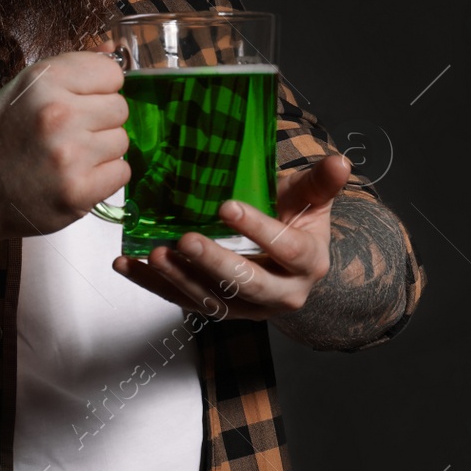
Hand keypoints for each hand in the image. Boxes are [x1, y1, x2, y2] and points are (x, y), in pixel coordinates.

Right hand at [0, 39, 128, 244]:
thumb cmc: (3, 137)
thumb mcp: (28, 88)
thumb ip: (73, 67)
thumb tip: (114, 46)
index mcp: (44, 80)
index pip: (111, 73)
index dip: (99, 89)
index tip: (79, 102)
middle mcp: (58, 113)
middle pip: (119, 108)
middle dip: (100, 121)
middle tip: (70, 134)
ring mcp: (70, 154)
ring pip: (121, 141)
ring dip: (102, 150)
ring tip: (70, 156)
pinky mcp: (79, 191)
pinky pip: (122, 172)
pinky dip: (104, 178)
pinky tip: (76, 176)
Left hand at [112, 153, 351, 320]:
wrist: (292, 260)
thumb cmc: (297, 219)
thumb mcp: (311, 198)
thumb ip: (321, 182)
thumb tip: (341, 160)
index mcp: (308, 262)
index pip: (285, 248)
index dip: (258, 229)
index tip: (227, 206)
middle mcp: (282, 293)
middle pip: (248, 283)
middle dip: (214, 262)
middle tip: (185, 239)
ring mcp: (250, 308)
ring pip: (214, 300)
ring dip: (180, 280)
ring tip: (154, 254)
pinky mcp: (221, 310)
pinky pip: (184, 301)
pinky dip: (154, 285)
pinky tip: (128, 264)